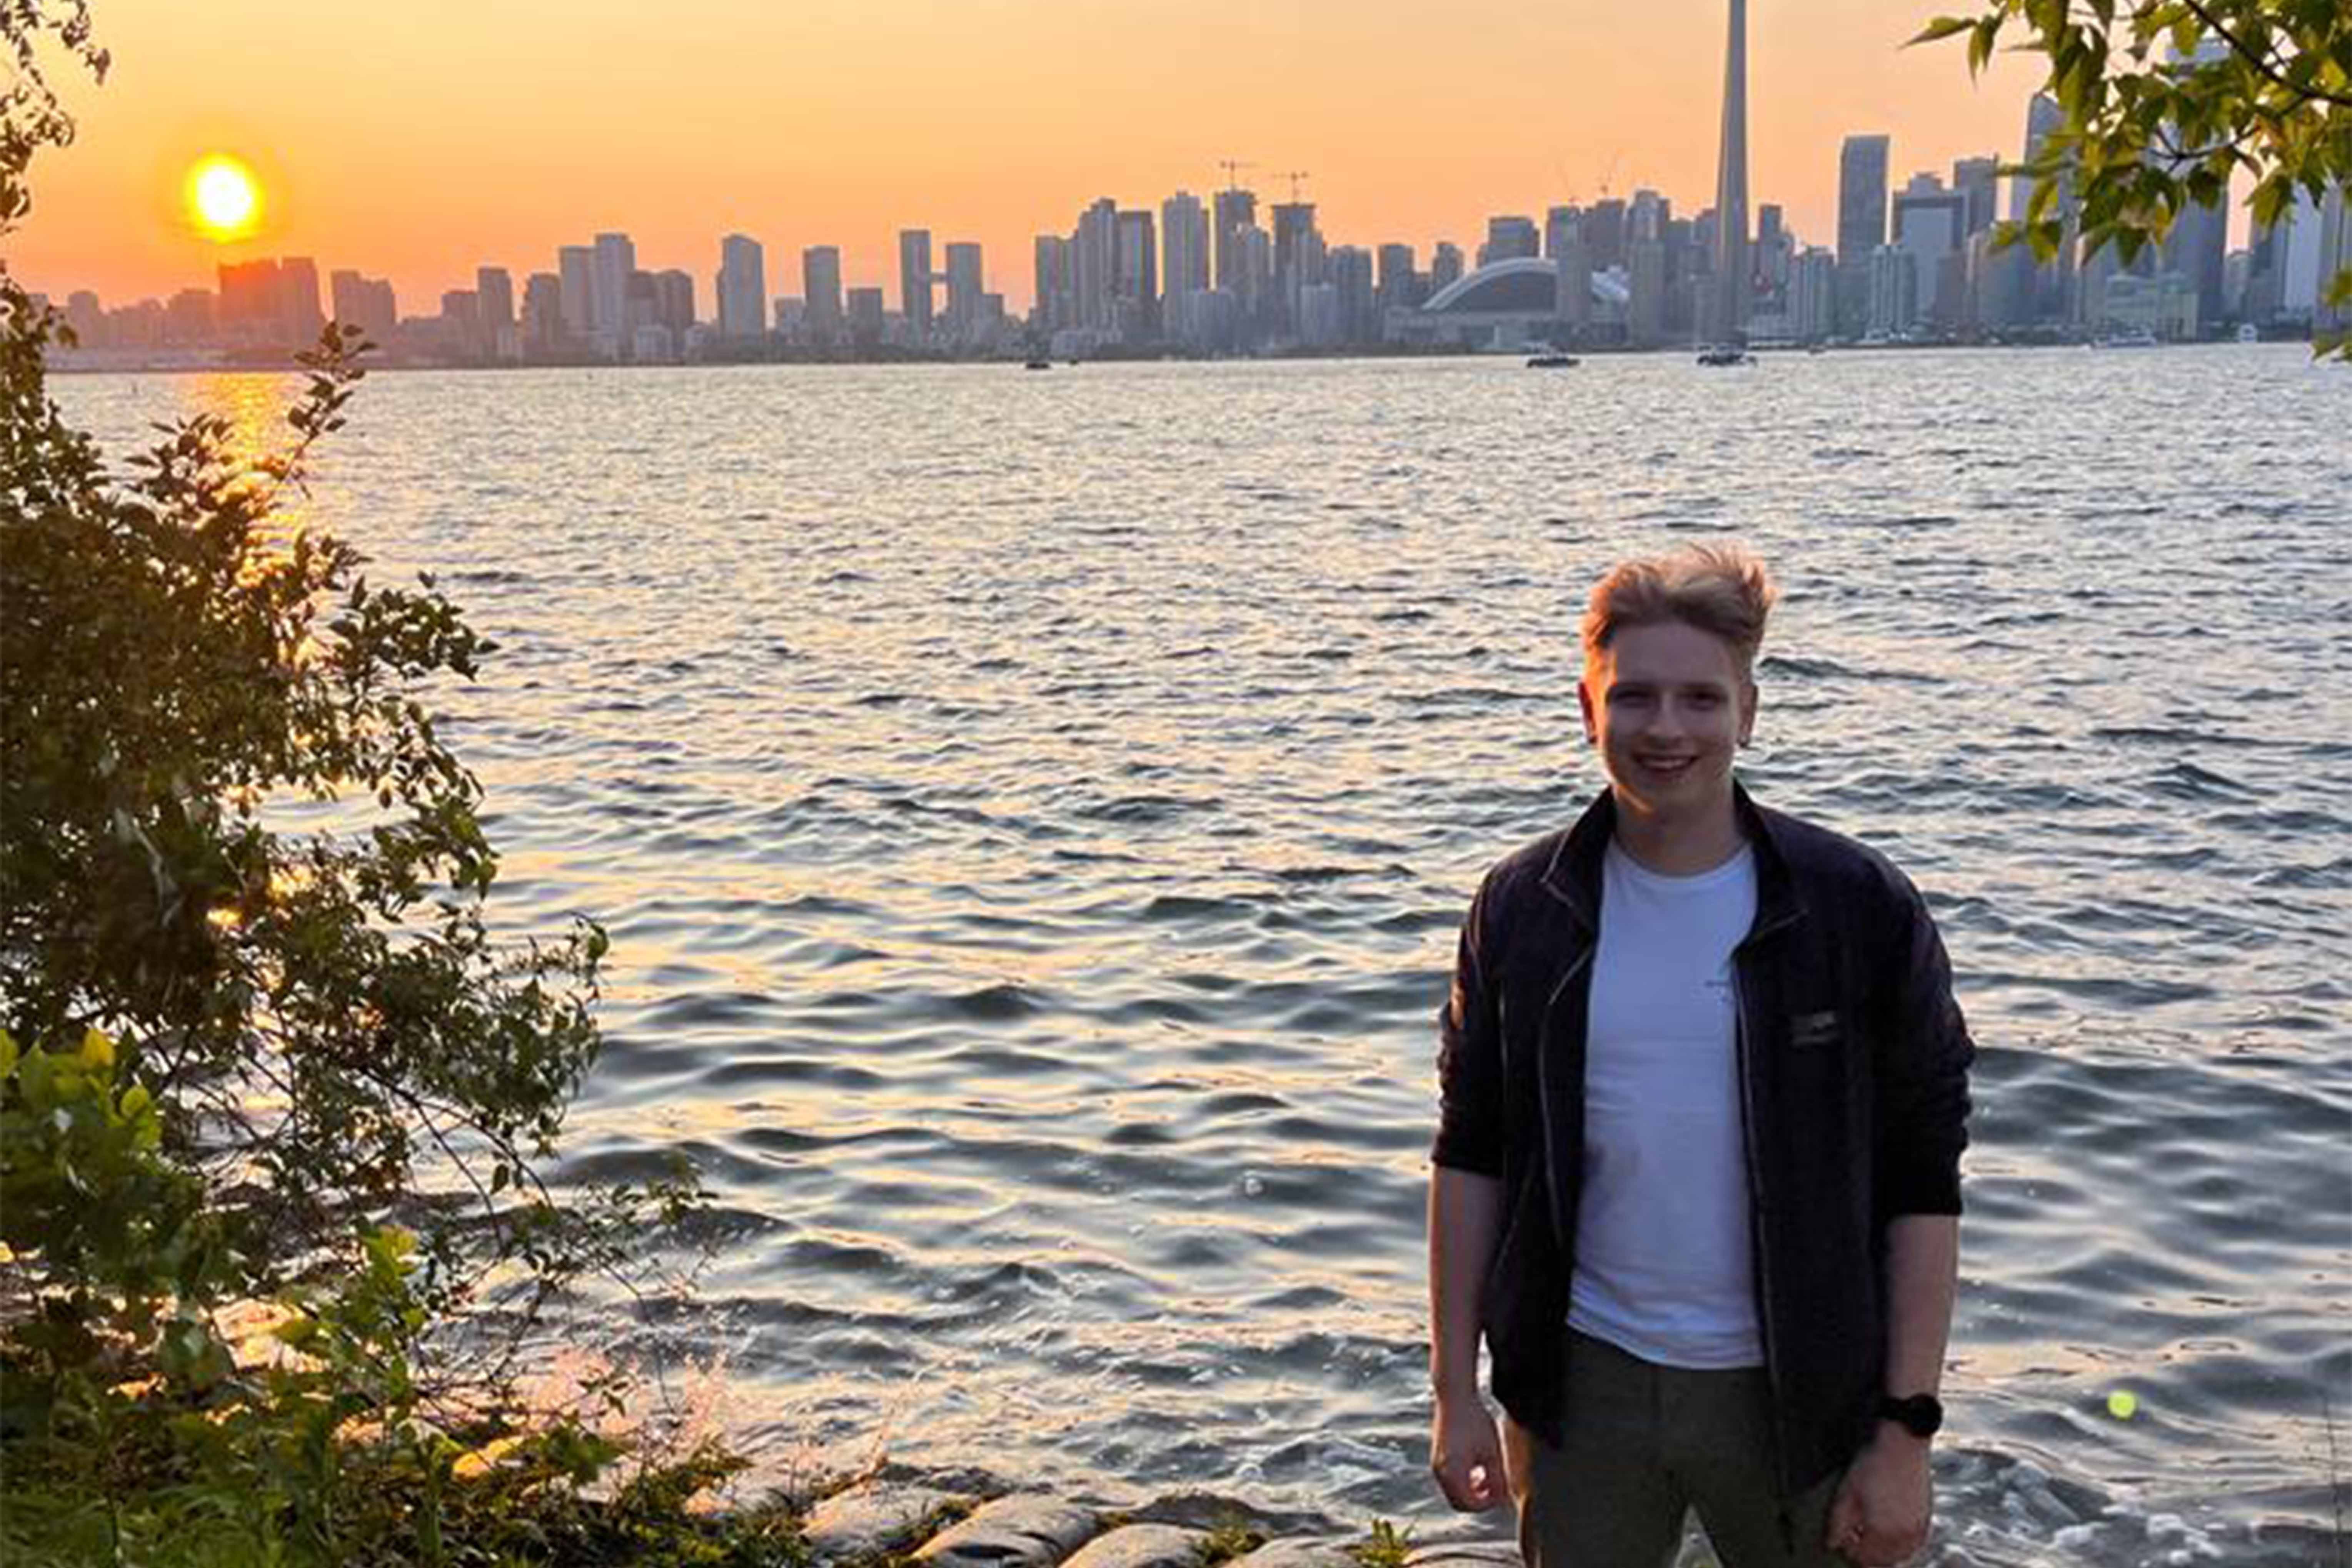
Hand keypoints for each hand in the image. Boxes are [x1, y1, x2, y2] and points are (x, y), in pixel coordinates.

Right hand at [1429, 1393, 1510, 1511]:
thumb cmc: (1475, 1421)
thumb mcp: (1492, 1453)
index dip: (1487, 1504)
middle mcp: (1440, 1472)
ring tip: (1486, 1475)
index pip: (1469, 1505)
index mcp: (1453, 1473)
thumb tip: (1501, 1497)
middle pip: (1458, 1502)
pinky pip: (1448, 1479)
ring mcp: (1435, 1464)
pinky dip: (1462, 1480)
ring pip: (1453, 1491)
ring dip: (1470, 1490)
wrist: (1455, 1396)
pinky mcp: (1436, 1455)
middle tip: (1493, 1490)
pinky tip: (1476, 1464)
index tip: (1500, 1495)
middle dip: (1477, 1500)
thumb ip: (1497, 1479)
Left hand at [1824, 1426, 1931, 1564]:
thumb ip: (1838, 1523)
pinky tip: (1889, 1531)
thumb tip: (1832, 1543)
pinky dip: (1901, 1544)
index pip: (1864, 1558)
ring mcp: (1918, 1528)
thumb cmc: (1873, 1466)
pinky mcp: (1927, 1518)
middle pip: (1884, 1561)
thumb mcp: (1847, 1494)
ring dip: (1885, 1552)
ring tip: (1870, 1534)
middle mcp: (1904, 1537)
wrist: (1902, 1446)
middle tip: (1854, 1538)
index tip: (1842, 1539)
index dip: (1850, 1551)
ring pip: (1901, 1555)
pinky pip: (1914, 1544)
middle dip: (1867, 1554)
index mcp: (1882, 1532)